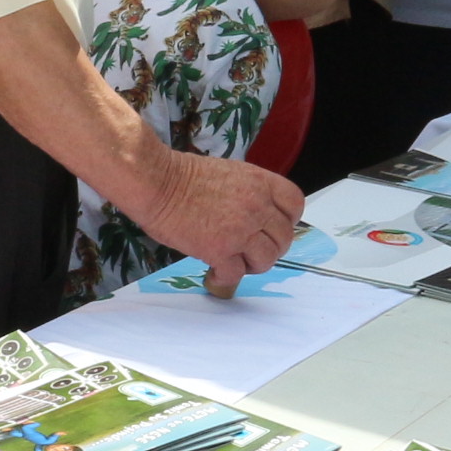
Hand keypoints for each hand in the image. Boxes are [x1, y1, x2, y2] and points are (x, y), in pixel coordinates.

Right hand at [132, 150, 303, 292]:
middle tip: (253, 251)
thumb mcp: (228, 173)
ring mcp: (240, 229)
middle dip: (271, 248)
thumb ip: (248, 193)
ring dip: (252, 265)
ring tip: (235, 263)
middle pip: (284, 237)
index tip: (274, 227)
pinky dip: (226, 277)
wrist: (156, 182)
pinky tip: (214, 271)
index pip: (294, 204)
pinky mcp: (220, 250)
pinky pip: (236, 274)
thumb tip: (254, 216)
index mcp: (259, 182)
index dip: (287, 220)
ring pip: (266, 259)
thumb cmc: (181, 175)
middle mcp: (256, 206)